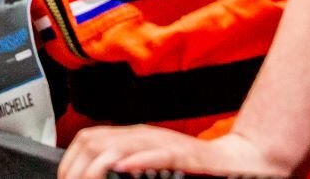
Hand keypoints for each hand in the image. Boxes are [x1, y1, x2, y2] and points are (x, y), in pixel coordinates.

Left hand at [58, 127, 289, 178]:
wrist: (239, 162)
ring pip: (119, 146)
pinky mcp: (187, 156)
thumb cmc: (194, 168)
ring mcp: (164, 143)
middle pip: (95, 141)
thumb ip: (124, 168)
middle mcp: (144, 135)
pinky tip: (123, 169)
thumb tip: (94, 176)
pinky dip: (139, 161)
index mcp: (132, 137)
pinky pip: (159, 154)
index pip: (87, 139)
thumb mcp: (151, 164)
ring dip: (97, 165)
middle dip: (76, 167)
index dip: (69, 161)